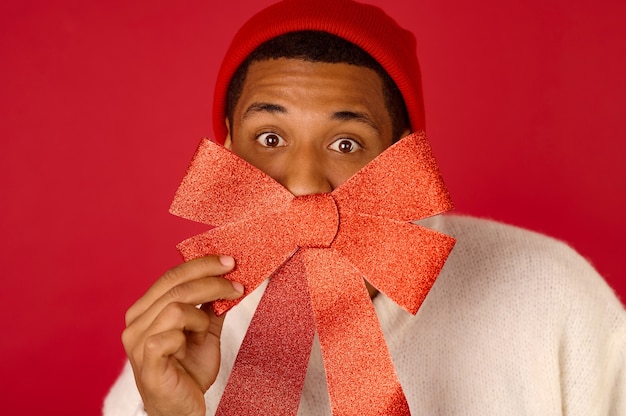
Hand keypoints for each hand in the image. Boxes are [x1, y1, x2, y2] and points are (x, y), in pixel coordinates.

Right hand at [122, 255, 243, 415]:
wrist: (182, 408)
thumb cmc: (189, 370)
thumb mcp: (205, 331)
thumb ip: (211, 305)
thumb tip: (229, 278)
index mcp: (146, 309)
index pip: (172, 276)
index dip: (201, 265)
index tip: (229, 262)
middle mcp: (136, 322)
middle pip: (176, 286)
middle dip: (211, 281)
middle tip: (236, 284)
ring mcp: (137, 341)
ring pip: (175, 307)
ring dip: (200, 316)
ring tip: (205, 331)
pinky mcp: (146, 360)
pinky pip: (170, 335)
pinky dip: (187, 336)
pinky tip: (188, 347)